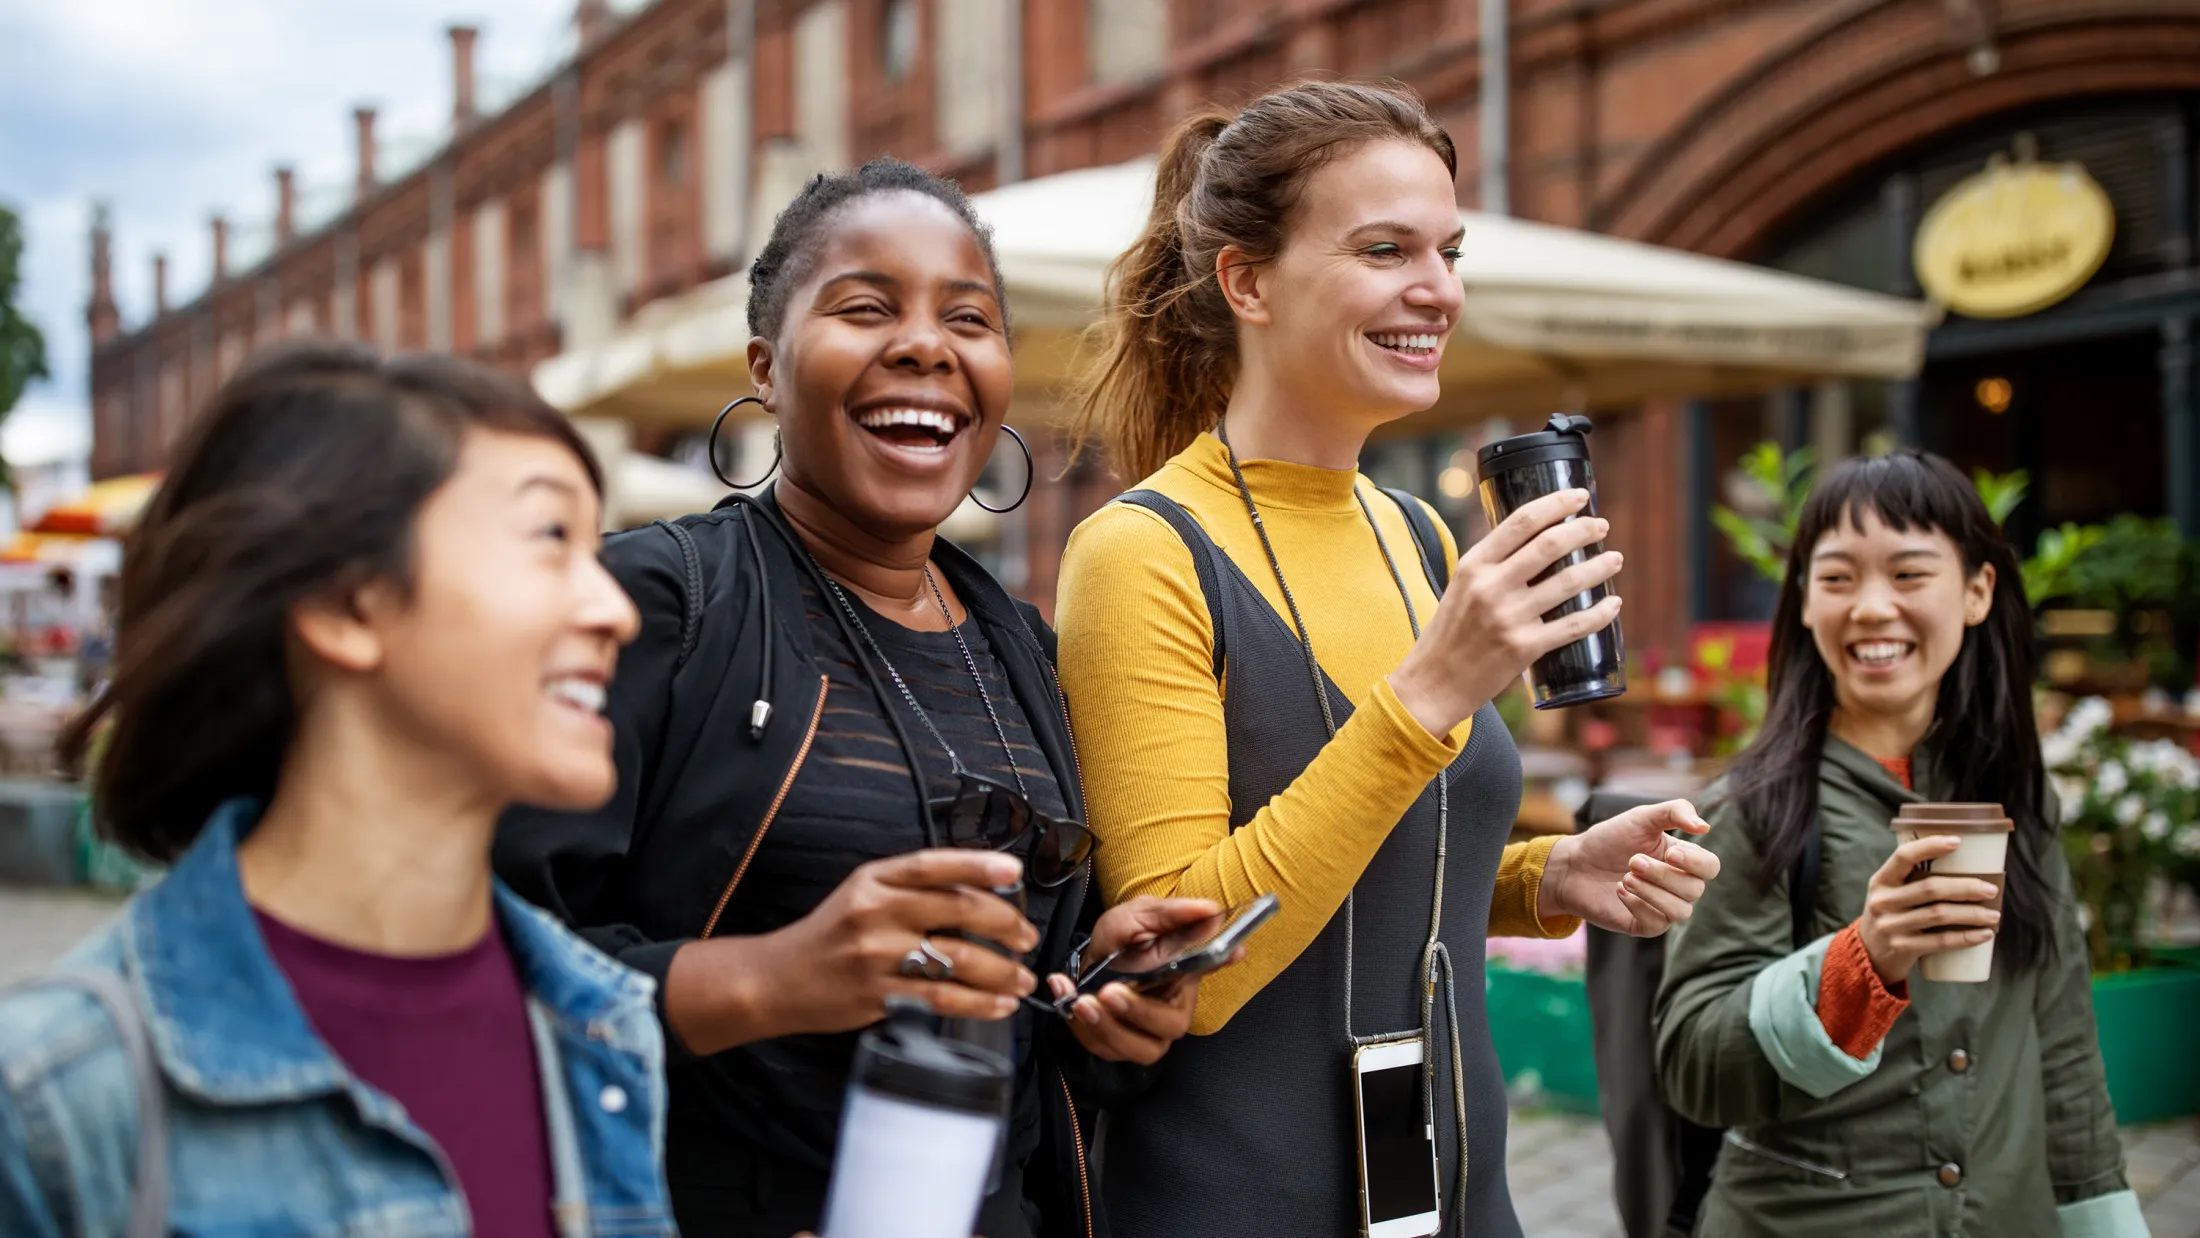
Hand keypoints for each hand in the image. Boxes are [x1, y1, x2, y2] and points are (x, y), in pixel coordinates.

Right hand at [665, 850, 1039, 1054]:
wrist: (778, 979)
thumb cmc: (830, 934)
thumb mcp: (862, 893)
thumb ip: (911, 887)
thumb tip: (980, 888)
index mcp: (874, 879)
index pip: (933, 865)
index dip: (978, 865)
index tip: (1014, 873)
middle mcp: (876, 912)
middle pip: (957, 909)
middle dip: (1005, 924)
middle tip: (1027, 937)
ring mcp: (876, 955)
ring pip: (957, 958)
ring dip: (1001, 971)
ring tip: (1022, 979)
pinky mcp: (878, 995)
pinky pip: (942, 998)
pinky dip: (979, 1003)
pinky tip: (1000, 1005)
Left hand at [1047, 897, 1226, 1064]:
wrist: (1091, 958)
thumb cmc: (1122, 938)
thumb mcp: (1139, 916)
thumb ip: (1171, 914)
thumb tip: (1210, 909)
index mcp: (1186, 975)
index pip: (1211, 967)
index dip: (1218, 963)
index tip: (1232, 950)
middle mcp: (1172, 1010)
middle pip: (1169, 1026)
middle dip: (1138, 1013)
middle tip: (1109, 992)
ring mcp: (1146, 1033)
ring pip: (1137, 1047)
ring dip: (1106, 1026)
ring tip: (1082, 1001)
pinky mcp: (1118, 1045)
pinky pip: (1104, 1047)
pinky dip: (1081, 1027)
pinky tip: (1067, 998)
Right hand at [1388, 489, 1624, 737]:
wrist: (1433, 684)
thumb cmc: (1450, 634)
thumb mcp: (1461, 588)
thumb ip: (1492, 567)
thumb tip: (1535, 543)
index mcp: (1473, 566)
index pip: (1520, 522)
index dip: (1556, 504)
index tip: (1579, 496)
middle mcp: (1490, 587)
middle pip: (1549, 545)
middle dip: (1583, 530)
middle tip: (1601, 526)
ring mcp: (1508, 618)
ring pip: (1568, 582)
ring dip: (1599, 566)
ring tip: (1614, 559)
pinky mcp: (1524, 648)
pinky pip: (1574, 625)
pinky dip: (1600, 613)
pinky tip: (1613, 604)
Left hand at [1538, 800, 1719, 934]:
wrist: (1575, 863)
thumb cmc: (1610, 839)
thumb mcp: (1641, 818)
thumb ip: (1674, 812)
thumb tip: (1705, 826)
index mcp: (1683, 860)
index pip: (1711, 867)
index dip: (1695, 863)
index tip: (1670, 853)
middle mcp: (1679, 886)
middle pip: (1695, 889)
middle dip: (1663, 875)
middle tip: (1633, 861)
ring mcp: (1663, 908)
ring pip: (1681, 912)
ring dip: (1652, 892)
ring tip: (1625, 877)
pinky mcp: (1645, 925)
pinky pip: (1656, 924)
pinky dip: (1638, 905)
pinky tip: (1619, 890)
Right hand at [1855, 835, 2000, 985]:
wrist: (1868, 954)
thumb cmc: (1891, 916)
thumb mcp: (1891, 893)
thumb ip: (1914, 879)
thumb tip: (1965, 866)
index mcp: (1881, 880)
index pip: (1903, 856)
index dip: (1930, 846)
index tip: (1958, 842)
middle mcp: (1883, 901)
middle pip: (1930, 888)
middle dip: (1966, 887)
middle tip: (1991, 890)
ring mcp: (1891, 925)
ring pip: (1939, 915)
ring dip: (1972, 914)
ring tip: (1994, 915)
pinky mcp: (1902, 948)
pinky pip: (1940, 941)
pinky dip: (1966, 937)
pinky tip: (1984, 934)